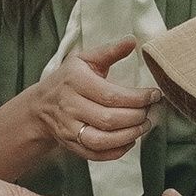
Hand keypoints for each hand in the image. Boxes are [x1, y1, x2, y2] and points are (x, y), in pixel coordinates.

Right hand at [29, 39, 156, 166]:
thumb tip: (132, 41)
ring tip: (143, 126)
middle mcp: (70, 107)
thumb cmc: (69, 79)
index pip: (111, 95)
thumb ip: (110, 51)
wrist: (41, 105)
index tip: (154, 95)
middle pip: (109, 119)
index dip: (137, 98)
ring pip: (102, 140)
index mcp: (75, 82)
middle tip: (150, 112)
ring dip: (128, 136)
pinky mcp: (72, 145)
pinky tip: (130, 140)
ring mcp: (69, 129)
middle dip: (136, 117)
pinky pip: (96, 154)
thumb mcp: (85, 60)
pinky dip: (117, 151)